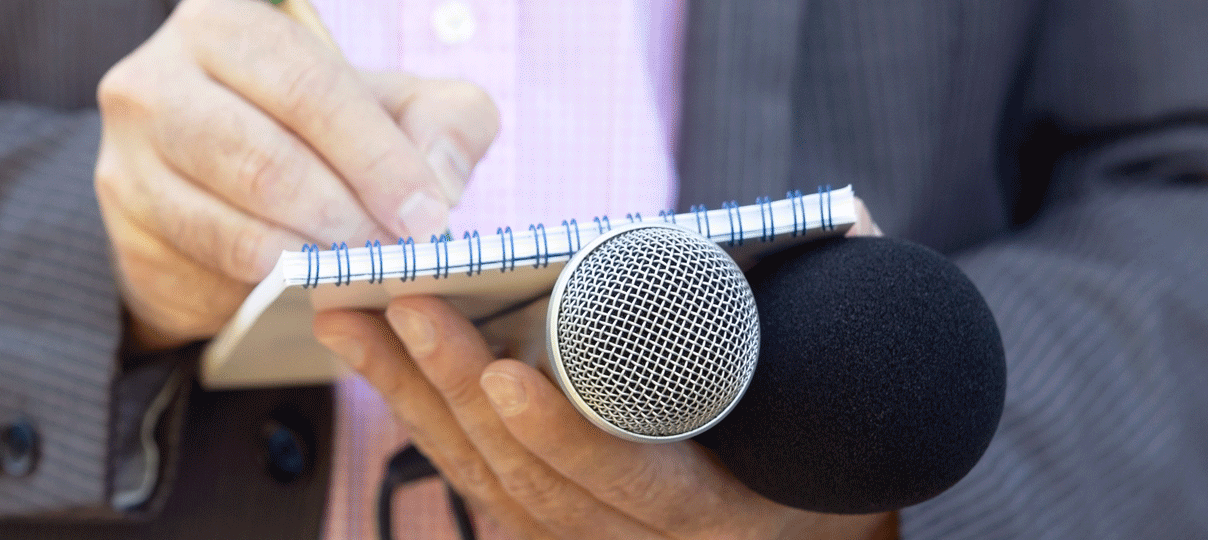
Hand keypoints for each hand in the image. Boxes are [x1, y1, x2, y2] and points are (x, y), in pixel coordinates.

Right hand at [95, 0, 498, 349]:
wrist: (223, 185)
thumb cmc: (318, 132)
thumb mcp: (394, 106)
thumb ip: (442, 123)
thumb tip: (440, 182)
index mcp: (224, 23)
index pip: (310, 88)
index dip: (377, 158)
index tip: (427, 216)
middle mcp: (154, 80)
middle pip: (262, 162)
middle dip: (344, 218)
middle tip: (396, 257)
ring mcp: (125, 162)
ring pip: (228, 230)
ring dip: (306, 264)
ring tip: (359, 276)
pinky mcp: (124, 236)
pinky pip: (204, 277)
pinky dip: (264, 294)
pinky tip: (305, 292)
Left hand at [315, 298, 897, 538]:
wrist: (819, 512)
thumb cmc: (833, 433)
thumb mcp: (852, 381)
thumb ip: (835, 302)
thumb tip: (839, 220)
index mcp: (727, 516)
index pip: (637, 487)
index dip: (568, 438)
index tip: (508, 376)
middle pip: (533, 480)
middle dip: (454, 390)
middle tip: (402, 304)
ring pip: (488, 482)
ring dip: (413, 398)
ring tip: (355, 319)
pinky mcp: (554, 535)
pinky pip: (477, 485)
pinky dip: (424, 420)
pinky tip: (379, 366)